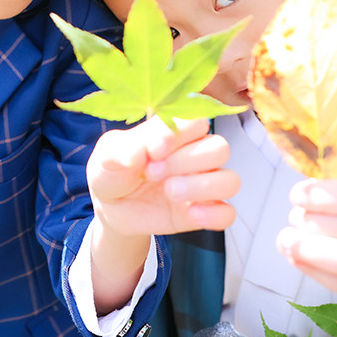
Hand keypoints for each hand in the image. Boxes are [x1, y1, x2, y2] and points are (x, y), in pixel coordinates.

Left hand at [89, 116, 237, 236]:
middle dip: (186, 161)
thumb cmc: (114, 171)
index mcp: (175, 132)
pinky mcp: (204, 212)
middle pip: (219, 148)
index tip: (154, 150)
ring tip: (170, 191)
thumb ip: (121, 150)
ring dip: (201, 187)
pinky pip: (227, 214)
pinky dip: (212, 215)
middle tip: (153, 172)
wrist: (112, 207)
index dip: (180, 134)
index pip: (197, 121)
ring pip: (230, 180)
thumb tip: (138, 152)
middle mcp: (195, 155)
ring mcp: (202, 184)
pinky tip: (188, 213)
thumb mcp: (106, 157)